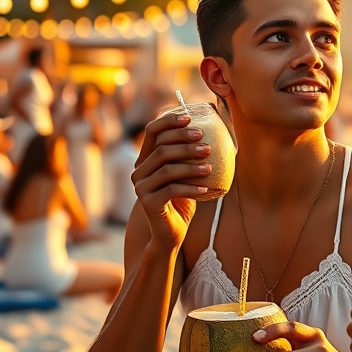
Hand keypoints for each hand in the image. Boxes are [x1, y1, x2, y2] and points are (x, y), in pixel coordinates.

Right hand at [131, 112, 212, 248]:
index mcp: (146, 160)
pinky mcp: (148, 203)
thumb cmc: (182, 201)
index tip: (190, 118)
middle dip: (186, 144)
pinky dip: (191, 188)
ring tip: (210, 167)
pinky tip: (206, 189)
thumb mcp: (186, 176)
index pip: (152, 131)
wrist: (171, 233)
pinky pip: (172, 190)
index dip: (170, 121)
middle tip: (207, 146)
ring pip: (167, 169)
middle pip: (162, 149)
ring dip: (191, 166)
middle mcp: (139, 171)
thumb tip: (213, 135)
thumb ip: (190, 158)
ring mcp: (141, 187)